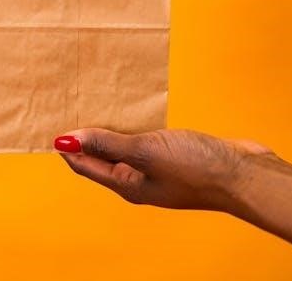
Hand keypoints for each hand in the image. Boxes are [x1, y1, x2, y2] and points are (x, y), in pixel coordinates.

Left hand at [54, 127, 269, 209]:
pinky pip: (144, 141)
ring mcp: (157, 168)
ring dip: (109, 132)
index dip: (67, 148)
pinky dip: (133, 128)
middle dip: (85, 139)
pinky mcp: (173, 156)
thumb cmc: (193, 166)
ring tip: (96, 108)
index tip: (51, 126)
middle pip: (102, 158)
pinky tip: (133, 114)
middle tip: (70, 111)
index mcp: (126, 184)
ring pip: (123, 148)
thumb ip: (107, 144)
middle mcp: (138, 179)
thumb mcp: (144, 152)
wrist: (240, 173)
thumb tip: (66, 140)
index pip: (85, 166)